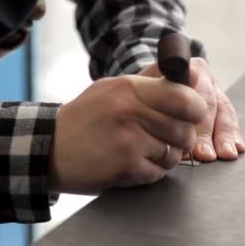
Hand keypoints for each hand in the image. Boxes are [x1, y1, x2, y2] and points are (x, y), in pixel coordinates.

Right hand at [48, 72, 206, 193]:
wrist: (48, 148)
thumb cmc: (87, 118)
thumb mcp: (114, 89)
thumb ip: (152, 82)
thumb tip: (193, 73)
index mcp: (130, 88)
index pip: (184, 97)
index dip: (196, 109)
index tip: (192, 114)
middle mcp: (130, 111)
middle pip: (184, 130)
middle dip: (182, 138)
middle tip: (166, 138)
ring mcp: (128, 141)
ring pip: (173, 154)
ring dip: (165, 157)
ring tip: (144, 151)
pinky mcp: (124, 167)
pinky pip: (157, 173)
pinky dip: (150, 172)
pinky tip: (131, 164)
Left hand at [139, 58, 244, 161]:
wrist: (151, 90)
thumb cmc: (143, 95)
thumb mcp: (142, 89)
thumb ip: (153, 94)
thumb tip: (165, 109)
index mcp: (184, 68)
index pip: (190, 87)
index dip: (190, 108)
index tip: (188, 129)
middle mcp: (203, 76)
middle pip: (209, 102)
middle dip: (207, 131)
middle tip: (204, 153)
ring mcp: (215, 90)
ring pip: (224, 111)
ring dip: (224, 136)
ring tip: (225, 154)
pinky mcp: (223, 105)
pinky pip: (230, 119)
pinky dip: (233, 135)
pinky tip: (237, 147)